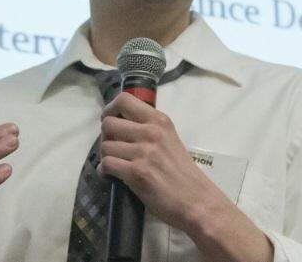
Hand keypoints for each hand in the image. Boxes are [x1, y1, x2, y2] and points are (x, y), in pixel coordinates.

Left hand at [97, 92, 222, 231]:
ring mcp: (144, 152)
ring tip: (116, 165)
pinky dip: (104, 172)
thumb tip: (119, 124)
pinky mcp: (137, 173)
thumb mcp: (169, 139)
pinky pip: (106, 164)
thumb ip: (147, 128)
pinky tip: (111, 176)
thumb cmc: (183, 173)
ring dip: (106, 157)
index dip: (110, 110)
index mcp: (159, 121)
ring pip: (105, 146)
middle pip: (108, 124)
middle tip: (114, 149)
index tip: (111, 121)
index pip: (124, 100)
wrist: (198, 201)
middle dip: (106, 137)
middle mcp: (151, 132)